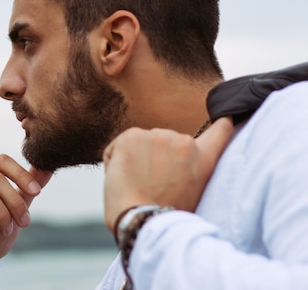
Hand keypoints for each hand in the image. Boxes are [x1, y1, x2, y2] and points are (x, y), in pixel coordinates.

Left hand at [103, 117, 233, 231]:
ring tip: (139, 186)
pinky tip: (123, 179)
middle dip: (155, 159)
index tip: (226, 117)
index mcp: (203, 159)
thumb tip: (175, 159)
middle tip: (153, 187)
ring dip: (135, 161)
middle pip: (163, 144)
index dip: (222, 123)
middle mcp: (184, 142)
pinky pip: (117, 147)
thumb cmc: (165, 216)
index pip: (219, 133)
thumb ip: (190, 168)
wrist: (144, 223)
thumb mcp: (193, 192)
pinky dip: (115, 161)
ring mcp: (157, 136)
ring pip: (139, 145)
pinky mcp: (132, 136)